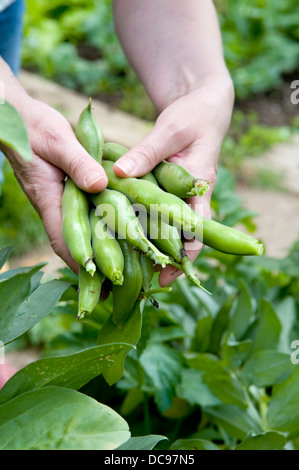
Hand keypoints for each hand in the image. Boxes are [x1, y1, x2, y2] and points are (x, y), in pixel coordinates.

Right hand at [4, 96, 107, 272]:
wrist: (18, 117)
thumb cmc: (34, 127)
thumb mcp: (58, 141)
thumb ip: (77, 162)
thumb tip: (100, 186)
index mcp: (48, 198)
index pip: (63, 239)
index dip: (81, 263)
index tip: (99, 283)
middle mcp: (54, 205)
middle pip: (73, 244)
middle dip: (91, 267)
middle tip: (114, 288)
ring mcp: (60, 201)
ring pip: (80, 232)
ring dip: (97, 250)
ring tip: (120, 269)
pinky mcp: (67, 192)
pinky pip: (84, 215)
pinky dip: (98, 227)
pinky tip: (115, 234)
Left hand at [113, 80, 233, 285]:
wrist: (202, 105)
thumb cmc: (193, 116)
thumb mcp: (171, 130)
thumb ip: (148, 152)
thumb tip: (119, 173)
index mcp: (200, 187)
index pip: (197, 230)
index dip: (185, 255)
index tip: (168, 274)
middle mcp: (191, 197)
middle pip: (181, 237)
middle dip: (167, 260)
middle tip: (146, 281)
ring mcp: (178, 194)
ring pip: (167, 227)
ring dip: (154, 246)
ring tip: (133, 267)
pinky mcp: (166, 188)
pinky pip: (155, 211)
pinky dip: (143, 223)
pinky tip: (125, 234)